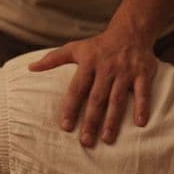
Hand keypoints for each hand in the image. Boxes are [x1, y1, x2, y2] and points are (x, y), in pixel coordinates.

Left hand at [28, 29, 157, 146]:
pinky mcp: (143, 73)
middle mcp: (106, 68)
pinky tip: (140, 124)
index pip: (77, 89)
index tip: (65, 127)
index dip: (71, 108)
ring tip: (107, 139)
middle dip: (91, 121)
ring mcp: (125, 71)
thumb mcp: (75, 48)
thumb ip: (53, 59)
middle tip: (86, 142)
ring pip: (118, 98)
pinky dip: (142, 107)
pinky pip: (143, 92)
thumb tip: (31, 67)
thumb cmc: (99, 45)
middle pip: (97, 98)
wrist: (130, 31)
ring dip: (113, 119)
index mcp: (88, 63)